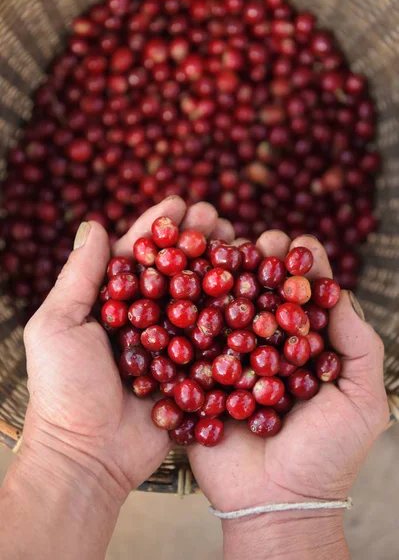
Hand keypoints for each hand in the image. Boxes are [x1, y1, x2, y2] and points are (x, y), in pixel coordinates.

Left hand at [21, 197, 233, 502]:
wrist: (88, 455)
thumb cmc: (63, 389)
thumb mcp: (57, 325)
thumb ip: (78, 276)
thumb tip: (92, 224)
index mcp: (111, 304)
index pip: (137, 255)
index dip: (158, 227)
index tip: (180, 201)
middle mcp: (144, 318)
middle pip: (175, 270)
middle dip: (196, 241)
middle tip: (219, 217)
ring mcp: (171, 344)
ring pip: (199, 298)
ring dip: (219, 268)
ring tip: (240, 241)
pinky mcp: (192, 371)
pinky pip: (214, 338)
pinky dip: (232, 314)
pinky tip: (251, 290)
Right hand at [188, 231, 388, 557]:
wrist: (277, 505)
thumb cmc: (328, 454)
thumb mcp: (364, 399)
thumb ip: (359, 344)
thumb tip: (337, 292)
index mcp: (303, 349)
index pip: (305, 298)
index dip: (304, 268)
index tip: (302, 244)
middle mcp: (265, 347)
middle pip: (263, 294)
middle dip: (264, 261)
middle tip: (265, 240)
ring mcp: (230, 361)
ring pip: (228, 309)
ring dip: (228, 276)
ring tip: (230, 249)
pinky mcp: (199, 378)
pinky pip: (194, 342)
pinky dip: (191, 311)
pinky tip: (191, 281)